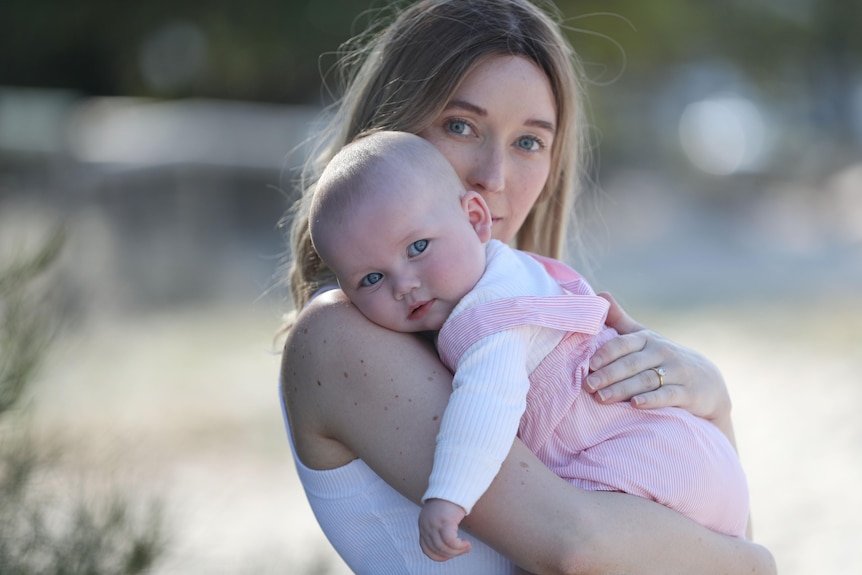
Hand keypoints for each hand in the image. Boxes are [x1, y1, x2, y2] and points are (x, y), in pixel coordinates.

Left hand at [419, 499, 470, 561]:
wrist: (454, 485)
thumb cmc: (450, 501)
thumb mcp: (439, 517)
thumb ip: (439, 529)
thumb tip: (447, 547)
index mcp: (423, 525)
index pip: (426, 548)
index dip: (438, 556)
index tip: (450, 556)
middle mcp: (425, 525)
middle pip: (436, 549)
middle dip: (451, 554)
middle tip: (463, 550)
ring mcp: (434, 523)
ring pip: (443, 547)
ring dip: (457, 551)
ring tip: (467, 547)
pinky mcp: (444, 521)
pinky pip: (450, 541)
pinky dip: (459, 546)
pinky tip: (467, 544)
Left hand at [584, 292, 730, 422]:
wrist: (707, 382)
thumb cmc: (665, 358)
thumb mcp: (645, 338)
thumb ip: (620, 322)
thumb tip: (599, 295)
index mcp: (647, 339)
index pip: (624, 343)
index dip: (606, 353)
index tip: (589, 365)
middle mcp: (662, 352)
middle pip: (632, 363)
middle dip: (608, 374)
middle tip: (588, 386)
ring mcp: (677, 372)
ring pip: (646, 380)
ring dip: (623, 389)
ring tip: (602, 398)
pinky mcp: (689, 392)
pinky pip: (669, 395)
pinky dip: (652, 400)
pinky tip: (636, 405)